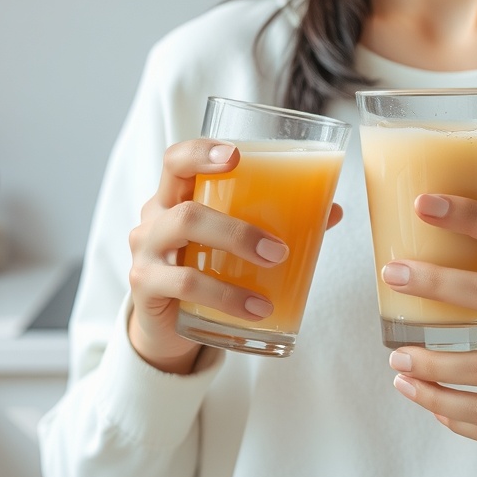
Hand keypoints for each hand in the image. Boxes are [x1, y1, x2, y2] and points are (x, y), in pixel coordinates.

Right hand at [127, 139, 342, 374]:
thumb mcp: (232, 244)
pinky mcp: (145, 287)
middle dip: (237, 228)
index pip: (175, 161)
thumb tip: (332, 210)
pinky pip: (184, 285)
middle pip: (186, 209)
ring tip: (273, 275)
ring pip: (182, 238)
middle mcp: (154, 219)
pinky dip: (226, 298)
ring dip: (234, 257)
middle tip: (278, 249)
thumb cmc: (204, 269)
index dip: (201, 152)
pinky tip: (255, 311)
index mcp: (174, 197)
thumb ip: (276, 223)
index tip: (237, 156)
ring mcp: (145, 253)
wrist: (170, 324)